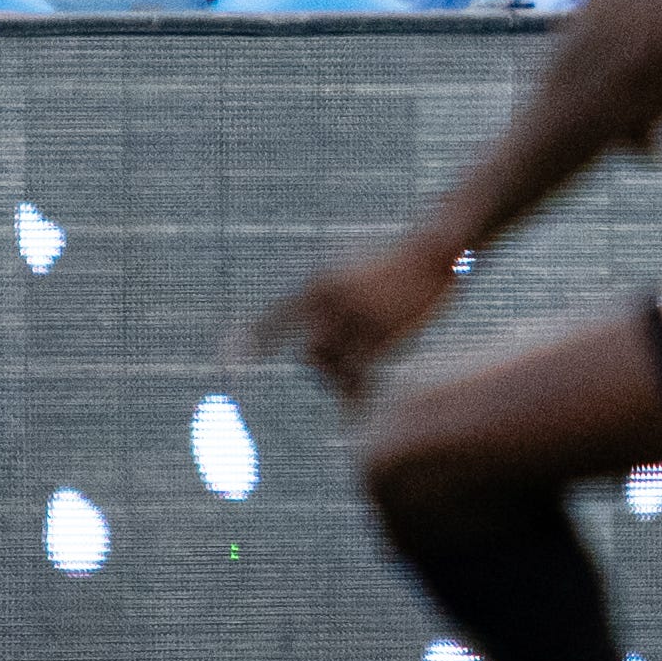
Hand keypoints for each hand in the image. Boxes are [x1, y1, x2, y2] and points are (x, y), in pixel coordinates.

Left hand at [251, 234, 463, 402]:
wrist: (434, 250)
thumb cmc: (399, 259)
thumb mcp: (354, 268)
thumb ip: (330, 298)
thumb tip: (315, 336)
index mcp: (319, 285)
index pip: (275, 318)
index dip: (251, 341)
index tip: (227, 362)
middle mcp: (330, 303)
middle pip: (313, 353)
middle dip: (329, 366)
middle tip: (349, 372)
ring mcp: (355, 319)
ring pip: (337, 366)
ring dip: (348, 377)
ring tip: (367, 377)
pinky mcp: (381, 334)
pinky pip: (361, 373)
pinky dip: (357, 392)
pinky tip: (355, 410)